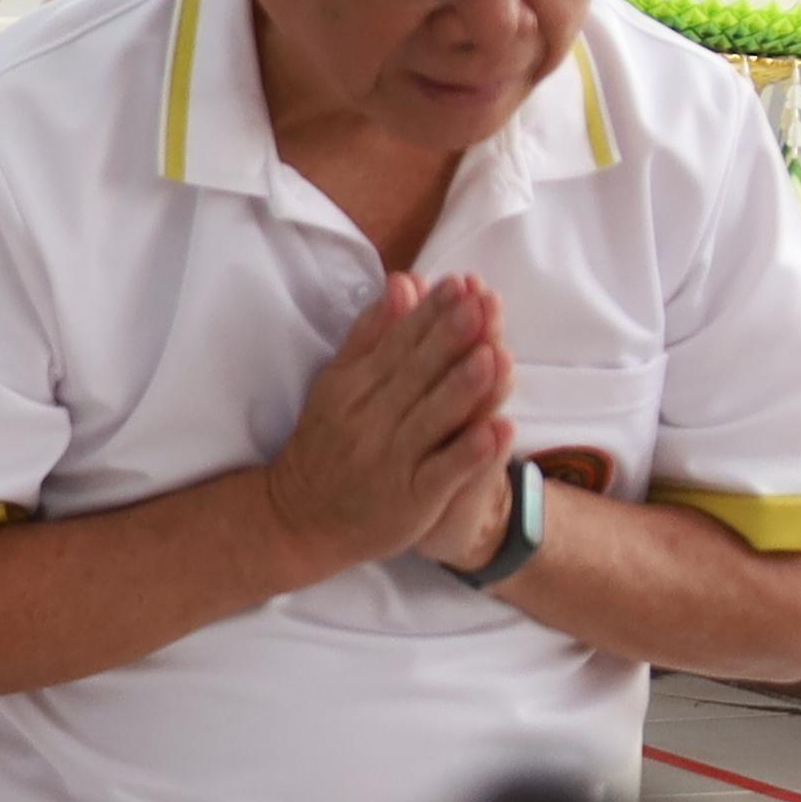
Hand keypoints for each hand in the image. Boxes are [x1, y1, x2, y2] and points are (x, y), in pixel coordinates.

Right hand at [254, 273, 515, 584]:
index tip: (458, 284)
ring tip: (494, 356)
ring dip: (463, 388)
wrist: (301, 518)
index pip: (396, 343)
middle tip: (481, 304)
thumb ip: (370, 334)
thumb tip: (403, 283)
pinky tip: (498, 429)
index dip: (429, 314)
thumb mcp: (336, 384)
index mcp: (350, 387)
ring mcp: (390, 460)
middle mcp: (368, 420)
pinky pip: (444, 472)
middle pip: (415, 374)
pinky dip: (470, 451)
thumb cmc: (326, 444)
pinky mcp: (411, 499)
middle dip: (450, 338)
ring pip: (432, 419)